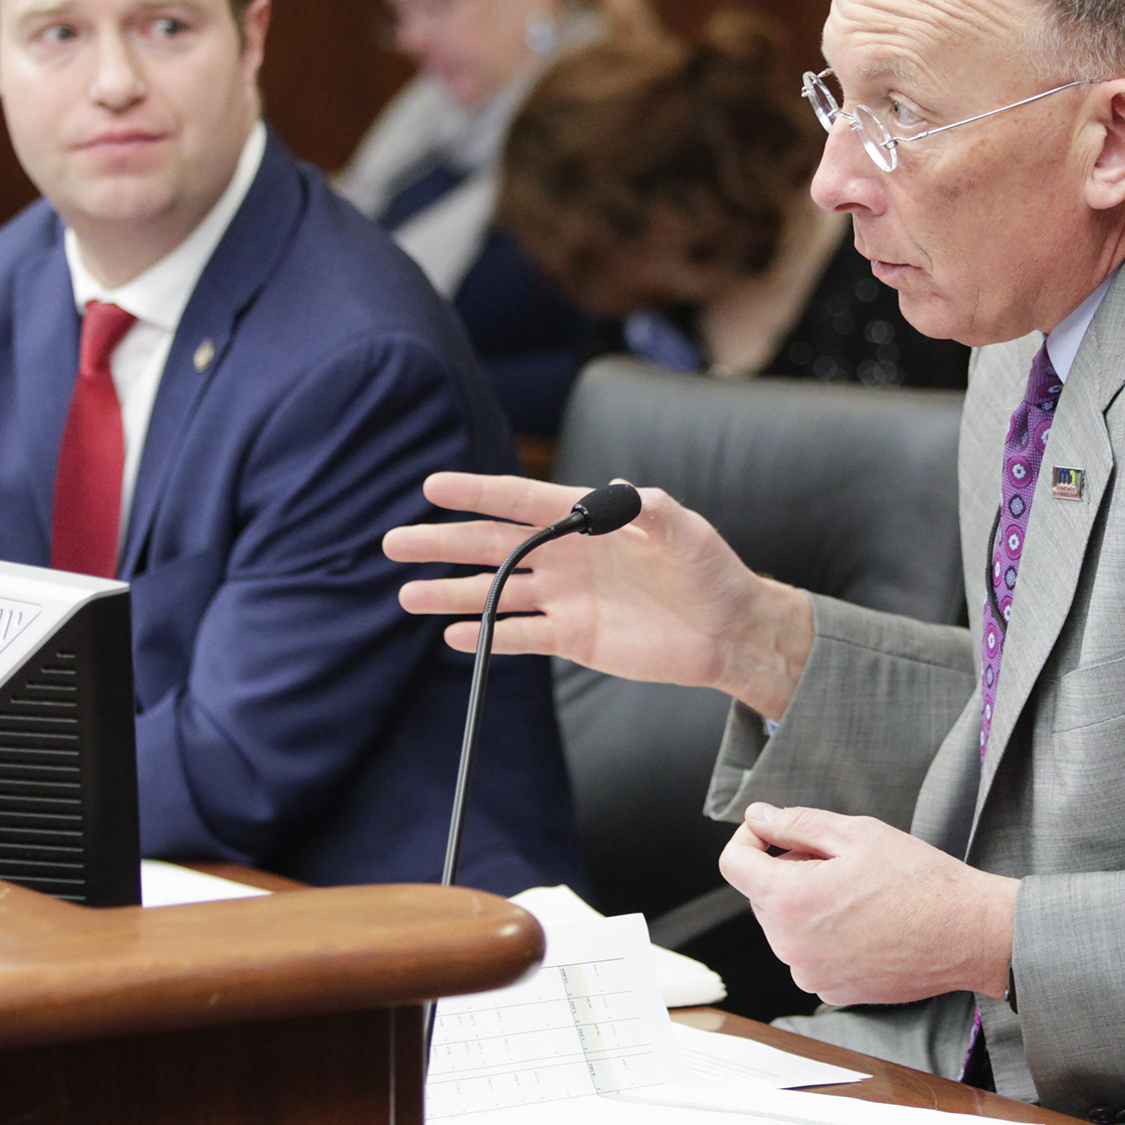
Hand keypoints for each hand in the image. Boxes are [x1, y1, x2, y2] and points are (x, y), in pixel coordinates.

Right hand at [383, 473, 813, 719]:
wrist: (730, 630)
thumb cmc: (713, 572)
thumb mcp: (688, 532)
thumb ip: (650, 511)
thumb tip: (617, 494)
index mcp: (588, 521)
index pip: (520, 501)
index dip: (476, 493)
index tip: (432, 486)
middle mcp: (569, 556)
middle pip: (493, 546)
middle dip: (442, 542)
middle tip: (394, 541)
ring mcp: (567, 597)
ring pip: (496, 593)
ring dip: (450, 593)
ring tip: (405, 595)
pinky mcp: (574, 637)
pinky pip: (521, 635)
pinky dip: (487, 637)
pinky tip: (453, 636)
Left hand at [720, 803, 1018, 1006]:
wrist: (967, 933)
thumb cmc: (920, 881)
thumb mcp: (857, 833)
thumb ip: (798, 824)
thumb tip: (760, 817)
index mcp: (791, 899)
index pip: (733, 864)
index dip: (749, 839)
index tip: (772, 831)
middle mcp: (791, 945)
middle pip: (763, 896)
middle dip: (789, 871)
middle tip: (840, 861)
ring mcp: (811, 974)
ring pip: (786, 927)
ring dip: (808, 906)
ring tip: (859, 894)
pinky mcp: (833, 992)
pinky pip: (810, 955)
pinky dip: (826, 937)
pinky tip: (867, 924)